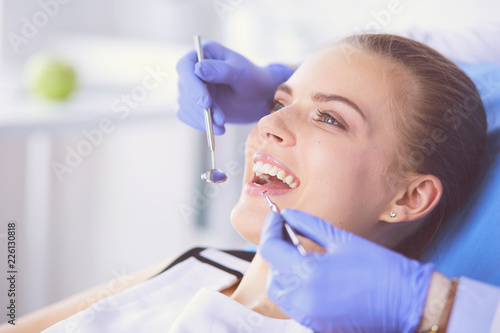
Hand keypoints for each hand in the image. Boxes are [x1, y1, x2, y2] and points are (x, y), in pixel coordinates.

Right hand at [176, 40, 293, 133]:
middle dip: (200, 107)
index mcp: (203, 53)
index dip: (192, 85)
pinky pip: (186, 116)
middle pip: (184, 88)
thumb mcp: (240, 72)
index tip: (206, 103)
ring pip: (184, 105)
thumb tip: (198, 68)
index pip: (185, 67)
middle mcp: (192, 69)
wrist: (258, 98)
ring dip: (202, 118)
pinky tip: (218, 128)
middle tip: (220, 119)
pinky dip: (200, 124)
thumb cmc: (252, 79)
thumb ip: (220, 70)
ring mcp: (190, 87)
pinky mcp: (191, 104)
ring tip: (222, 124)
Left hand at [259, 209, 433, 332]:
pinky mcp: (317, 326)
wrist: (409, 302)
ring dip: (284, 271)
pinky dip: (296, 289)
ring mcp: (309, 316)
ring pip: (280, 292)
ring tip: (301, 254)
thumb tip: (287, 215)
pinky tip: (312, 275)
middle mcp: (303, 299)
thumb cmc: (380, 268)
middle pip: (273, 272)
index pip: (270, 249)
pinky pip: (295, 305)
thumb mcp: (342, 240)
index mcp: (308, 274)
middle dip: (277, 251)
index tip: (275, 216)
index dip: (270, 229)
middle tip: (289, 233)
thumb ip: (308, 225)